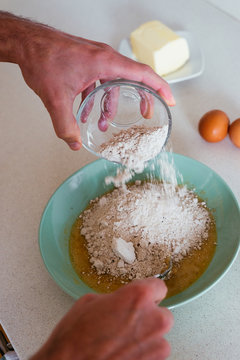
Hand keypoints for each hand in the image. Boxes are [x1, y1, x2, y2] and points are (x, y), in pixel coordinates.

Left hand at [0, 13, 174, 149]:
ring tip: (103, 121)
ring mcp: (97, 59)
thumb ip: (65, 125)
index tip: (170, 100)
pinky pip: (101, 80)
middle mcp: (105, 58)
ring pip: (114, 82)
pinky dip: (98, 96)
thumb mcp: (55, 98)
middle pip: (134, 78)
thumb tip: (74, 143)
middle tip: (145, 114)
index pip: (143, 73)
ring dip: (111, 103)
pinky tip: (87, 109)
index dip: (160, 87)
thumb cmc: (43, 59)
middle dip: (140, 99)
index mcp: (105, 63)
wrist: (27, 42)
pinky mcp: (88, 61)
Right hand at [30, 278, 172, 359]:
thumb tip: (124, 303)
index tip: (144, 297)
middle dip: (147, 316)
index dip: (148, 292)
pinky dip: (143, 353)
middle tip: (127, 322)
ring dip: (146, 336)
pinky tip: (124, 352)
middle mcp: (153, 319)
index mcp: (138, 296)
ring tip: (122, 341)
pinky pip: (154, 353)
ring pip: (159, 336)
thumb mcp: (93, 301)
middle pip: (161, 313)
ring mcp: (156, 345)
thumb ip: (118, 298)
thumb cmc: (75, 337)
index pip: (158, 286)